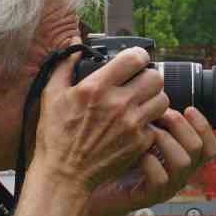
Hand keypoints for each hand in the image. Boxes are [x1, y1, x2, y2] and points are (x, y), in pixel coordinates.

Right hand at [31, 47, 167, 193]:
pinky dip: (149, 124)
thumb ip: (65, 64)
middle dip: (149, 76)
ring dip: (154, 99)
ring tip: (141, 102)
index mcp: (97, 87)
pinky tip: (136, 125)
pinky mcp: (139, 143)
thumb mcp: (52, 95)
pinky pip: (156, 125)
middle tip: (140, 82)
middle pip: (155, 77)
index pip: (135, 58)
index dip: (138, 56)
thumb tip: (73, 40)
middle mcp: (118, 103)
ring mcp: (131, 124)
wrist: (65, 175)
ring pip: (162, 100)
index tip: (135, 60)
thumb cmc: (55, 136)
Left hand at [87, 106, 215, 215]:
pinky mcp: (150, 196)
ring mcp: (167, 187)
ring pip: (183, 162)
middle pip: (199, 149)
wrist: (96, 187)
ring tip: (147, 131)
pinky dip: (150, 161)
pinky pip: (161, 179)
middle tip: (161, 114)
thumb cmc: (117, 158)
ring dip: (166, 140)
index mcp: (182, 158)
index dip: (204, 126)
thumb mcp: (140, 135)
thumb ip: (155, 121)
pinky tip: (136, 152)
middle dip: (180, 126)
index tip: (188, 108)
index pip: (209, 146)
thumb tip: (159, 92)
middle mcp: (180, 174)